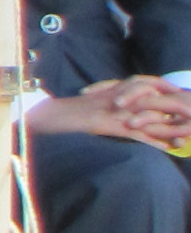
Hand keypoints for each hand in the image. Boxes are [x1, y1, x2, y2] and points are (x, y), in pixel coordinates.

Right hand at [31, 78, 190, 145]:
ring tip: (185, 139)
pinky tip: (166, 149)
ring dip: (169, 129)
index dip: (167, 89)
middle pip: (156, 100)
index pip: (149, 83)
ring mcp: (118, 111)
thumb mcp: (96, 99)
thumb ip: (113, 97)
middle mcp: (121, 97)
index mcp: (118, 88)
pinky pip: (138, 134)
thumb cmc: (72, 108)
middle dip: (174, 110)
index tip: (181, 96)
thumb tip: (127, 103)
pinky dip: (154, 142)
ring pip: (151, 118)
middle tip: (189, 119)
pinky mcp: (114, 125)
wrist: (55, 114)